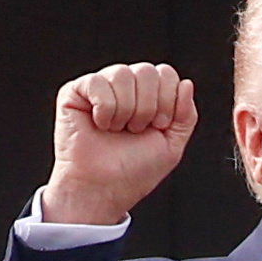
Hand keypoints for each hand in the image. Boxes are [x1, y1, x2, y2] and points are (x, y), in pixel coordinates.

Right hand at [39, 61, 199, 225]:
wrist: (102, 190)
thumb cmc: (132, 172)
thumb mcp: (171, 145)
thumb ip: (186, 115)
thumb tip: (186, 83)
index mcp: (147, 95)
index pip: (166, 73)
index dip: (167, 100)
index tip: (157, 127)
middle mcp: (124, 87)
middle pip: (146, 70)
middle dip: (147, 107)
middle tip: (135, 131)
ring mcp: (100, 87)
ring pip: (122, 73)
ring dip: (125, 110)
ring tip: (116, 130)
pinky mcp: (75, 92)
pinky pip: (97, 82)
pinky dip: (104, 109)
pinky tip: (99, 125)